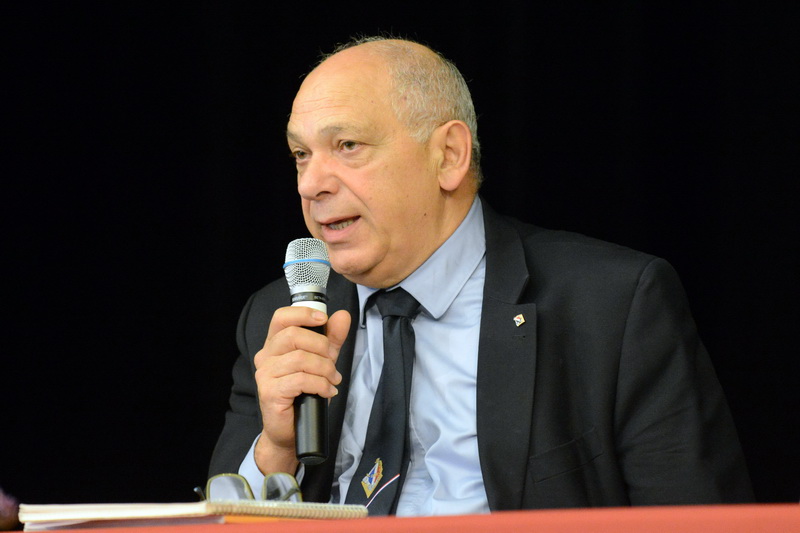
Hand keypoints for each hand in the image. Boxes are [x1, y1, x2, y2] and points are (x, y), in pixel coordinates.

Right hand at [252, 306, 350, 473]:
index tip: (323, 320)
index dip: (303, 313)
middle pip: (294, 335)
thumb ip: (332, 338)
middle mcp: (265, 356)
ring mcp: (265, 374)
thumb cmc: (305, 395)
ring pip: (300, 358)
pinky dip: (321, 384)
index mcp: (274, 344)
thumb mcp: (322, 361)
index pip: (281, 317)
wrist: (293, 431)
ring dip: (325, 369)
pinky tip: (328, 391)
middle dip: (322, 347)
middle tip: (333, 363)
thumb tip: (343, 316)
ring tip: (333, 380)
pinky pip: (301, 380)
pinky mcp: (269, 392)